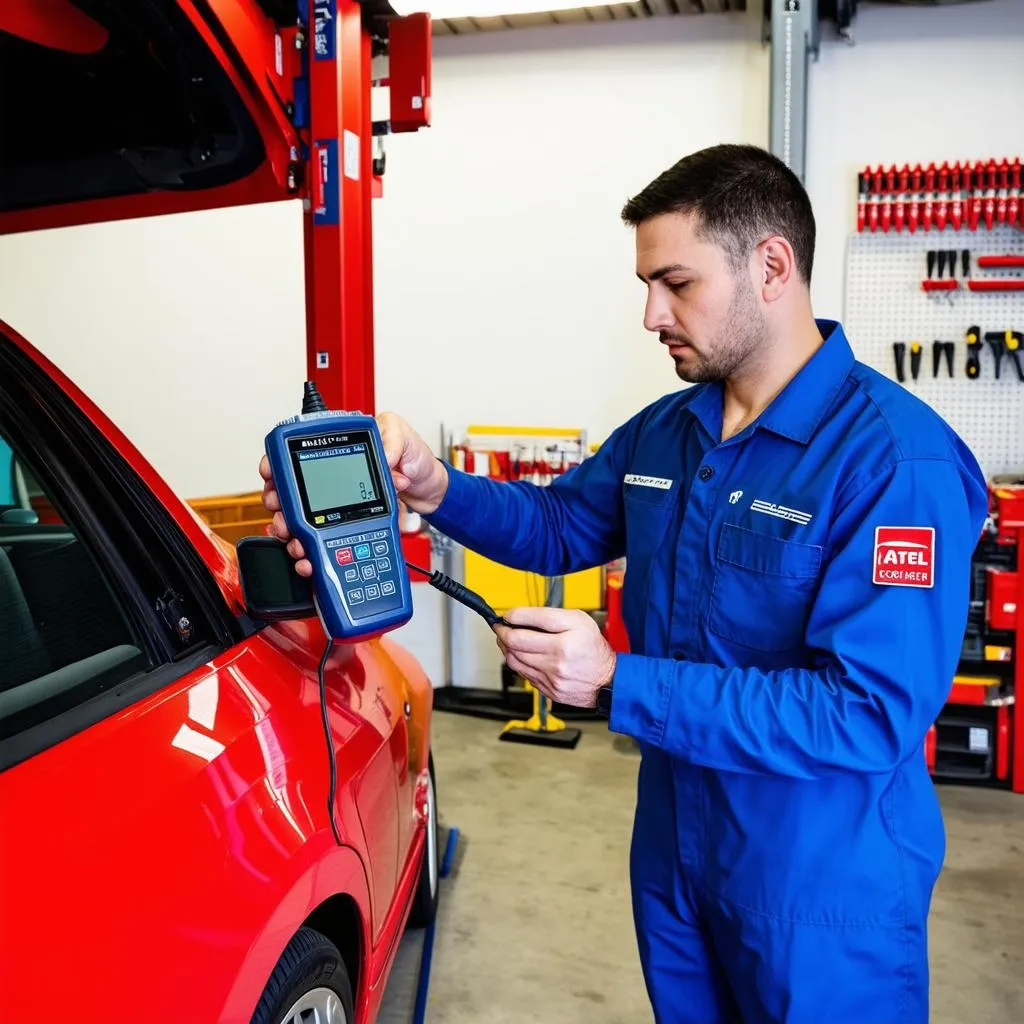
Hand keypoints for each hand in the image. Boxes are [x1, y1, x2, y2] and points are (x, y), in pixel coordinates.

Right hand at [258, 411, 447, 576]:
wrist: (430, 491)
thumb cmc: (415, 459)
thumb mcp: (405, 438)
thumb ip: (391, 440)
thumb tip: (382, 455)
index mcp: (341, 449)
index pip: (296, 453)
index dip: (276, 465)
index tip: (270, 475)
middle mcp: (331, 476)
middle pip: (288, 490)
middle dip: (278, 506)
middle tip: (282, 516)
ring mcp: (335, 501)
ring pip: (297, 519)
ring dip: (289, 532)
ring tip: (295, 542)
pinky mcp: (344, 522)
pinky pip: (319, 537)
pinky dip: (309, 549)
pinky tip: (308, 556)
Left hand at [494, 607, 615, 708]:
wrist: (608, 680)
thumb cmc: (593, 648)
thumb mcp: (579, 620)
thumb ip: (550, 615)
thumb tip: (522, 616)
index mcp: (566, 639)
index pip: (528, 622)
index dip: (512, 616)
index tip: (507, 615)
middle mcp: (558, 659)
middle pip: (515, 642)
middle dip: (502, 632)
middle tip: (501, 627)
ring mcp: (551, 676)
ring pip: (514, 659)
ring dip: (506, 647)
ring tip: (508, 639)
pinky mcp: (548, 689)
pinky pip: (523, 674)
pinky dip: (518, 662)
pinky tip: (521, 655)